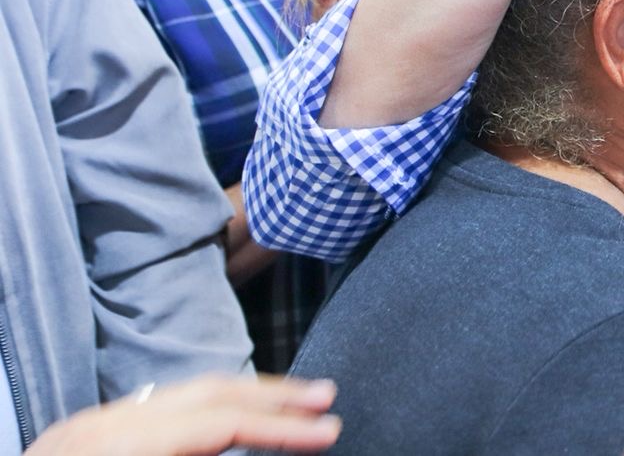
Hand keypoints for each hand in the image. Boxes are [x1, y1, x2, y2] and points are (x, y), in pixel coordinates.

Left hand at [28, 375, 339, 454]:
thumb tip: (253, 445)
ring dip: (241, 396)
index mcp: (125, 445)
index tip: (331, 430)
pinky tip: (225, 423)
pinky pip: (155, 409)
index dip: (283, 426)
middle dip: (273, 393)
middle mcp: (108, 422)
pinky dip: (201, 410)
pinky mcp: (81, 436)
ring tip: (288, 405)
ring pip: (181, 392)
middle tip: (326, 398)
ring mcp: (90, 425)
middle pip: (209, 390)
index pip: (224, 422)